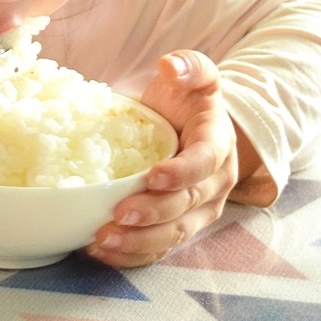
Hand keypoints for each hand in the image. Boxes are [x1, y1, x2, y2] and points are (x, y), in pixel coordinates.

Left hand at [88, 50, 237, 267]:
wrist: (197, 127)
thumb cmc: (189, 100)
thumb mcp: (195, 73)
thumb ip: (189, 66)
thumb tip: (170, 65)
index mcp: (218, 144)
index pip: (205, 162)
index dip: (181, 173)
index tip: (153, 176)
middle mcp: (214, 184)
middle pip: (186, 206)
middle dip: (153, 214)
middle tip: (118, 215)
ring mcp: (199, 210)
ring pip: (174, 234)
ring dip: (140, 242)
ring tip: (104, 240)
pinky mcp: (179, 226)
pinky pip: (159, 248)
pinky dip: (133, 254)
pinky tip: (102, 252)